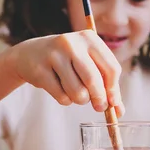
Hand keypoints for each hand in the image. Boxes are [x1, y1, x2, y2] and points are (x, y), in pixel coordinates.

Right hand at [5, 30, 124, 115]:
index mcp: (89, 38)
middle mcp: (72, 43)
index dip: (114, 89)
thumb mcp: (87, 64)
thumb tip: (119, 111)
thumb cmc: (67, 61)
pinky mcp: (40, 70)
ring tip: (76, 93)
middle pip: (94, 80)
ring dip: (80, 100)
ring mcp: (54, 55)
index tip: (113, 102)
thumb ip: (105, 85)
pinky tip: (60, 89)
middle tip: (99, 107)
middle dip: (99, 99)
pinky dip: (66, 100)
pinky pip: (62, 96)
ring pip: (78, 92)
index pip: (111, 67)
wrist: (30, 54)